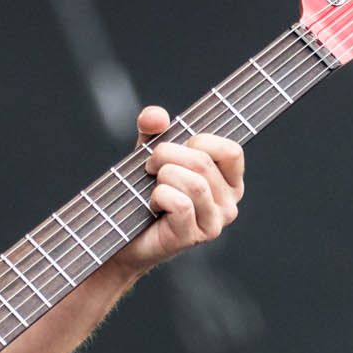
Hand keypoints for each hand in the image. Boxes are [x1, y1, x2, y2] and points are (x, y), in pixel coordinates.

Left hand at [113, 105, 244, 273]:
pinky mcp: (193, 237)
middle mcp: (228, 204)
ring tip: (151, 186)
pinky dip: (158, 197)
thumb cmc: (143, 194)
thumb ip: (154, 131)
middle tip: (150, 165)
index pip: (231, 151)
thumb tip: (155, 116)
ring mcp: (213, 224)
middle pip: (203, 163)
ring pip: (195, 183)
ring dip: (163, 176)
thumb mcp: (151, 154)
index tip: (177, 147)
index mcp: (228, 182)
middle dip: (167, 155)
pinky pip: (180, 204)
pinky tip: (151, 205)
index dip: (200, 141)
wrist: (122, 234)